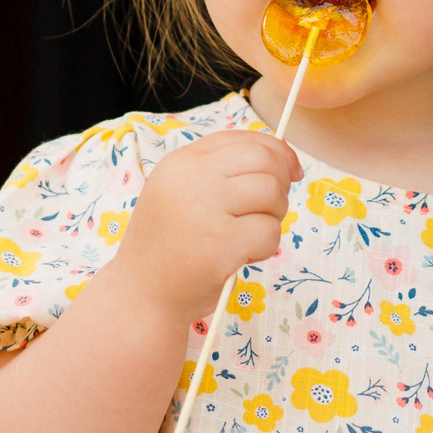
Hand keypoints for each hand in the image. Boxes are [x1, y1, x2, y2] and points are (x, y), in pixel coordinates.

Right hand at [114, 131, 301, 324]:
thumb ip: (220, 172)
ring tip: (252, 234)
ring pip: (272, 192)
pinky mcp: (220, 244)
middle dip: (281, 183)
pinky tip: (244, 256)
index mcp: (181, 161)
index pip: (243, 139)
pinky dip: (267, 246)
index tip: (291, 170)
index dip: (277, 151)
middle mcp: (191, 178)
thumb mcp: (181, 193)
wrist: (141, 293)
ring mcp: (204, 210)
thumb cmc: (171, 245)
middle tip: (271, 209)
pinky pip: (269, 231)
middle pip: (264, 160)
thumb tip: (283, 158)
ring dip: (274, 216)